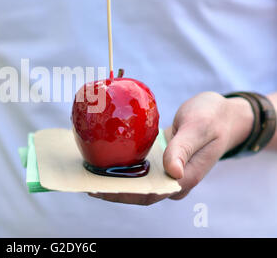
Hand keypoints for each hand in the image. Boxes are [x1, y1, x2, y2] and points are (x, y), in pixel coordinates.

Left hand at [89, 91, 253, 204]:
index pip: (148, 194)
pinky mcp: (159, 158)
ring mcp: (165, 170)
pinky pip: (137, 165)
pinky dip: (120, 163)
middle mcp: (172, 179)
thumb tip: (173, 173)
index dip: (122, 194)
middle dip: (110, 188)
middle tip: (84, 180)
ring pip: (135, 180)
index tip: (98, 188)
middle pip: (136, 191)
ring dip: (112, 177)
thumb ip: (184, 148)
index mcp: (184, 179)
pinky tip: (102, 155)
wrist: (222, 113)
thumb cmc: (213, 118)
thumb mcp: (199, 128)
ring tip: (87, 170)